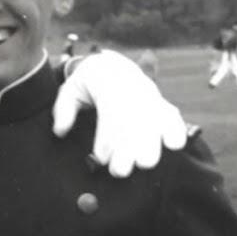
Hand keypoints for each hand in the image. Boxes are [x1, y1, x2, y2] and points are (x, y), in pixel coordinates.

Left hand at [52, 50, 187, 176]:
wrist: (109, 65)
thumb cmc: (88, 82)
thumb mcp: (70, 89)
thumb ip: (64, 109)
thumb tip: (61, 130)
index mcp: (110, 84)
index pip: (111, 112)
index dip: (106, 137)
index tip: (99, 157)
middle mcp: (132, 91)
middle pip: (135, 120)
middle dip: (129, 147)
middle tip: (119, 170)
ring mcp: (148, 96)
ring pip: (154, 120)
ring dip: (151, 145)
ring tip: (143, 164)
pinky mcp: (158, 103)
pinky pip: (171, 114)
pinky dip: (175, 128)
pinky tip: (175, 144)